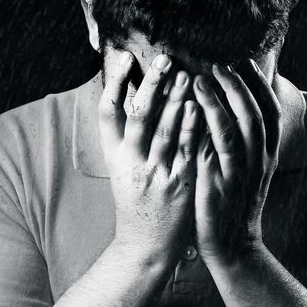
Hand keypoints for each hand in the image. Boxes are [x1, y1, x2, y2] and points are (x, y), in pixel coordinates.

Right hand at [97, 53, 201, 262]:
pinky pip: (186, 150)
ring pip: (164, 129)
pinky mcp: (178, 185)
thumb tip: (136, 99)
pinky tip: (199, 107)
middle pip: (138, 116)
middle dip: (151, 85)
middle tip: (164, 59)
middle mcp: (131, 162)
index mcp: (115, 156)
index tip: (124, 58)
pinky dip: (191, 127)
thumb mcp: (124, 171)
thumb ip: (129, 139)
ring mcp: (155, 174)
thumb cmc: (139, 205)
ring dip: (175, 99)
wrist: (145, 249)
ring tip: (185, 74)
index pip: (107, 113)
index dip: (113, 83)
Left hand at [191, 58, 279, 262]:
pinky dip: (211, 120)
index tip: (243, 60)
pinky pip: (221, 145)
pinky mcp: (226, 182)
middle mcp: (262, 159)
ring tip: (205, 74)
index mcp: (268, 154)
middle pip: (257, 111)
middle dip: (241, 83)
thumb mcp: (245, 171)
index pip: (270, 110)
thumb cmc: (231, 205)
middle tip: (221, 60)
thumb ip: (240, 142)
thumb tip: (229, 110)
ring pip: (242, 125)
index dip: (258, 84)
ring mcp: (246, 171)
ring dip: (225, 96)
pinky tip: (196, 103)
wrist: (233, 247)